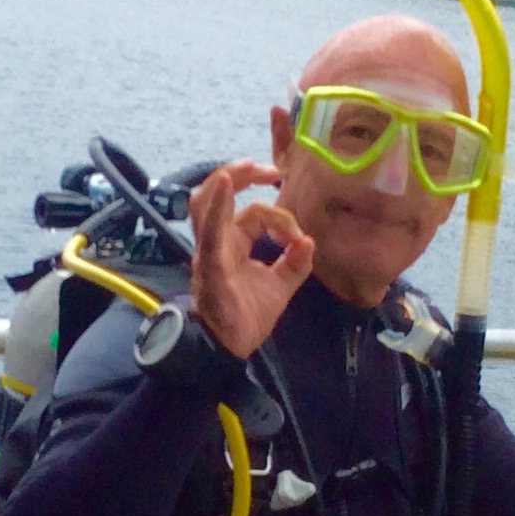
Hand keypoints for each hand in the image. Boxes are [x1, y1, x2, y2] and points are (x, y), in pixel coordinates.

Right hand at [186, 161, 313, 358]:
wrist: (231, 348)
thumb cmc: (247, 316)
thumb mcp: (280, 286)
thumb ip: (295, 263)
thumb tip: (310, 241)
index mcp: (232, 242)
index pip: (253, 213)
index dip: (280, 217)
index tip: (299, 238)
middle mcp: (217, 241)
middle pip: (219, 194)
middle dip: (242, 173)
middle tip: (270, 168)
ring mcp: (210, 251)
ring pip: (204, 204)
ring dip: (224, 180)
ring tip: (246, 167)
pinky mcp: (210, 265)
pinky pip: (210, 232)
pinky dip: (216, 205)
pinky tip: (225, 182)